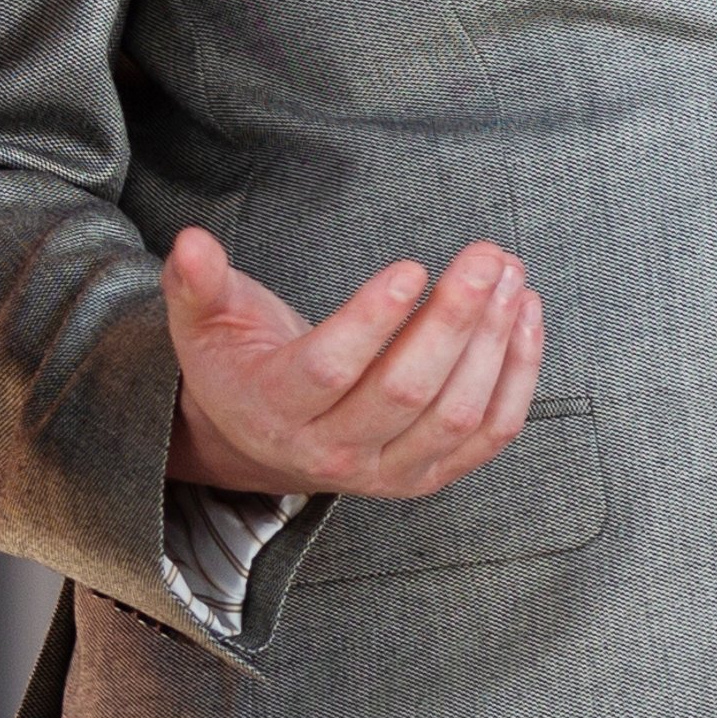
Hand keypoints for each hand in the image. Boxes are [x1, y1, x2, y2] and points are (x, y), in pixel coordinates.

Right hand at [162, 230, 543, 501]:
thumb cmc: (242, 364)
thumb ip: (197, 284)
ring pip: (456, 415)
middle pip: (404, 393)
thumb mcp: (204, 322)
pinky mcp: (431, 474)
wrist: (263, 439)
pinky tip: (525, 316)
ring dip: (493, 343)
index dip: (373, 321)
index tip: (412, 268)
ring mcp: (387, 473)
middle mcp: (331, 454)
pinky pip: (490, 434)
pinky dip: (517, 377)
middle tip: (485, 257)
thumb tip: (191, 243)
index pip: (329, 370)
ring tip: (509, 276)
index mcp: (273, 411)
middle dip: (453, 320)